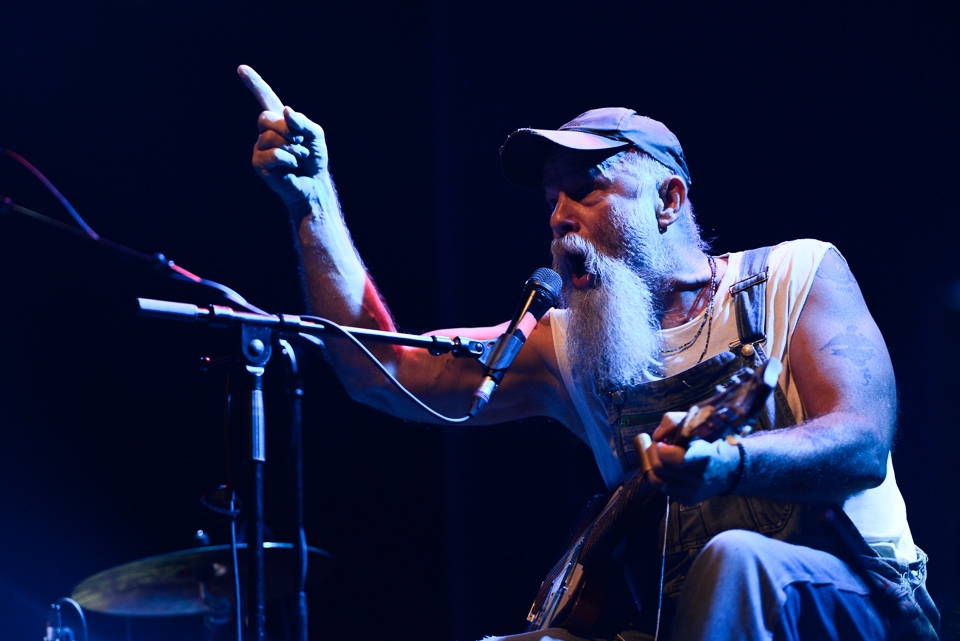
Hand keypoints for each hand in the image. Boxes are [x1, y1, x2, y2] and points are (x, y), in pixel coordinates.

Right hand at [238, 65, 329, 206]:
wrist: (313, 184)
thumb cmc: (313, 159)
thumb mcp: (315, 135)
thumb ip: (303, 121)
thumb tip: (285, 111)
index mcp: (280, 120)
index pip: (265, 97)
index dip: (254, 83)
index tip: (241, 68)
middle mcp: (266, 131)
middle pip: (265, 117)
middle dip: (287, 129)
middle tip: (300, 142)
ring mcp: (260, 147)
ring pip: (270, 136)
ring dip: (292, 147)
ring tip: (299, 157)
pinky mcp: (258, 163)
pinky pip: (272, 153)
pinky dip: (288, 158)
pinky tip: (292, 166)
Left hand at [643, 412, 742, 504]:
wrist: (729, 469)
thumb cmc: (708, 442)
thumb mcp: (695, 423)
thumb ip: (672, 422)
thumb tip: (656, 436)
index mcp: (704, 455)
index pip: (680, 459)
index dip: (663, 451)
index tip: (662, 442)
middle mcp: (699, 476)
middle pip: (660, 467)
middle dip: (652, 453)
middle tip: (656, 445)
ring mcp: (693, 491)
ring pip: (656, 479)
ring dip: (652, 465)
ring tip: (659, 456)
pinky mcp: (688, 500)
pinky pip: (662, 488)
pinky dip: (659, 476)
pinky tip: (668, 468)